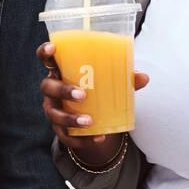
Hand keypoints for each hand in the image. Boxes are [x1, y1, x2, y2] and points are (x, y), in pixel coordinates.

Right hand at [36, 40, 148, 166]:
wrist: (88, 116)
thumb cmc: (94, 88)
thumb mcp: (107, 81)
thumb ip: (123, 78)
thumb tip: (143, 77)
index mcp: (60, 70)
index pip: (46, 58)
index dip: (45, 51)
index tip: (53, 48)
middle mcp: (51, 89)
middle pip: (48, 86)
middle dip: (62, 90)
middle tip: (82, 95)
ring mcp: (53, 109)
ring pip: (54, 114)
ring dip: (70, 118)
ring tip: (89, 121)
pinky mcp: (59, 129)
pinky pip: (65, 136)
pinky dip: (82, 140)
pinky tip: (98, 139)